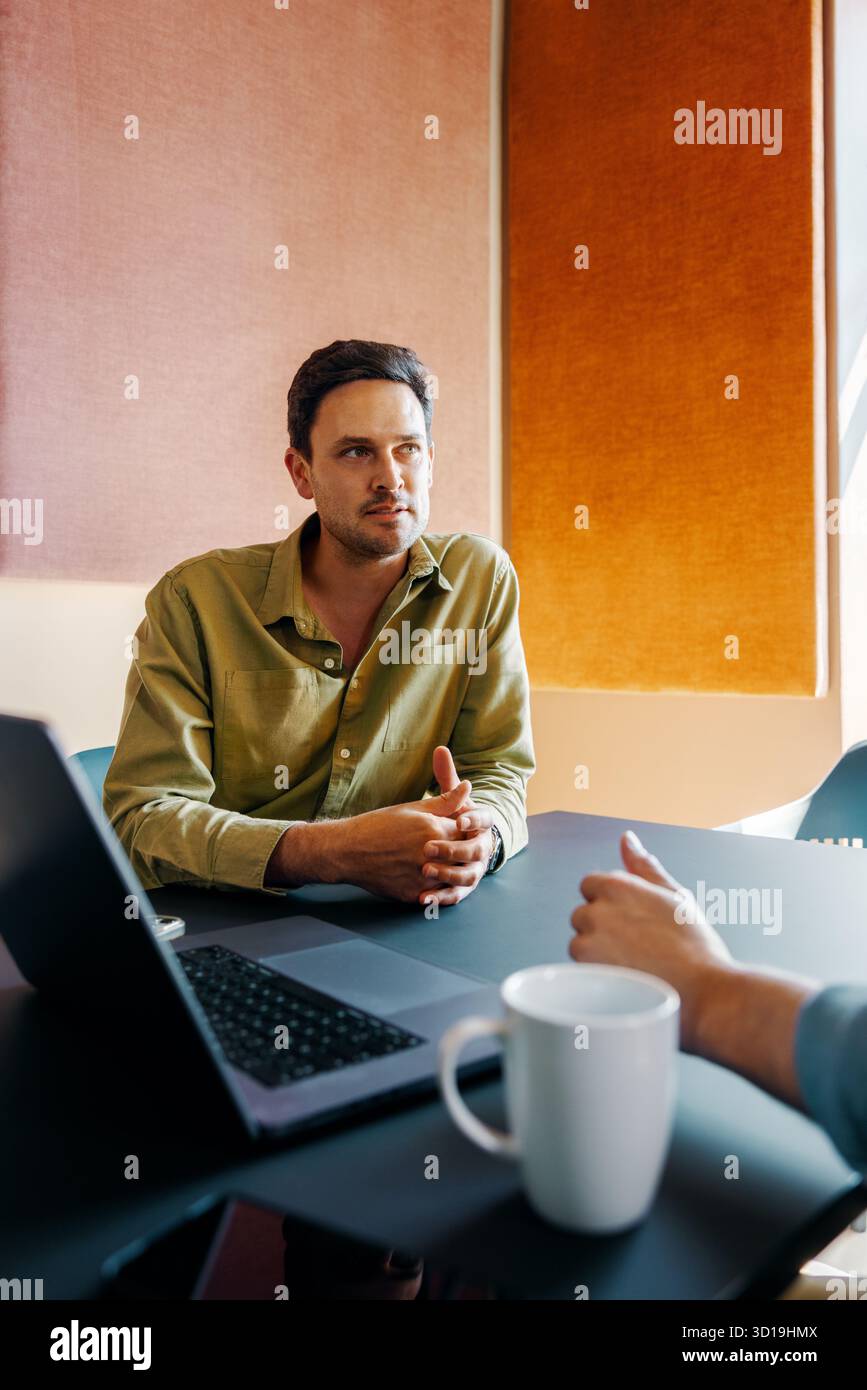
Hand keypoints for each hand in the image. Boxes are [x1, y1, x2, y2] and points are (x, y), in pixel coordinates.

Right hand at [324, 783, 471, 902]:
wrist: (347, 851)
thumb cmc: (378, 825)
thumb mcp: (413, 808)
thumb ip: (445, 801)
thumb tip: (468, 787)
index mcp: (434, 830)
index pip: (468, 832)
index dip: (467, 830)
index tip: (460, 829)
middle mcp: (432, 856)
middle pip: (464, 856)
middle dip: (462, 851)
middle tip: (454, 848)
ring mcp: (423, 878)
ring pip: (453, 878)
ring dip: (452, 871)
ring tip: (441, 863)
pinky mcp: (413, 895)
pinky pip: (436, 895)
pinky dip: (437, 888)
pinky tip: (428, 878)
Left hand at [416, 746, 494, 907]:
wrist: (463, 846)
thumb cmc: (455, 820)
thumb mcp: (452, 801)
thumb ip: (447, 778)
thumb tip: (440, 749)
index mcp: (483, 823)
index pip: (483, 819)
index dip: (473, 818)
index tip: (459, 818)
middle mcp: (483, 848)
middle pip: (475, 850)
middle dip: (453, 849)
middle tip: (429, 847)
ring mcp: (475, 869)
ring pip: (466, 875)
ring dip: (447, 874)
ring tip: (425, 872)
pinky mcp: (463, 887)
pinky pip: (455, 895)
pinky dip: (440, 898)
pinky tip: (423, 900)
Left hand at [569, 830, 733, 1050]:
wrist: (705, 993)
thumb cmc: (695, 945)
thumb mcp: (674, 895)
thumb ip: (644, 866)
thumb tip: (627, 839)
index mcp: (618, 886)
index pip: (591, 884)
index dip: (611, 903)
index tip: (634, 921)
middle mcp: (598, 910)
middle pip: (583, 914)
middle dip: (603, 927)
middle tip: (639, 946)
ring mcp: (589, 942)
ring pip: (580, 943)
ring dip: (598, 952)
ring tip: (635, 965)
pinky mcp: (586, 973)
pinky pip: (580, 969)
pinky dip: (597, 975)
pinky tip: (625, 980)